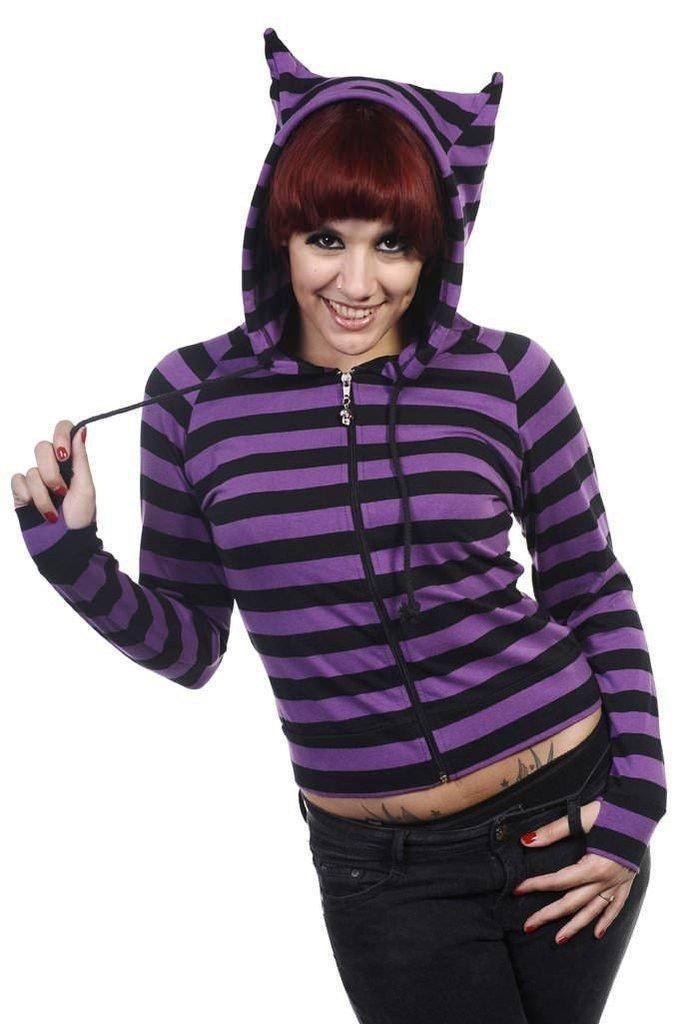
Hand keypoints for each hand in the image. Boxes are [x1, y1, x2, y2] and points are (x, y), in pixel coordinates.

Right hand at [11, 420, 95, 528]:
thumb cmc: (80, 519)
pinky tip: (37, 510)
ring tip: (53, 512)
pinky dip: (28, 496)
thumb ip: (80, 459)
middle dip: (52, 473)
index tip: (64, 454)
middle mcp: (52, 467)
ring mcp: (35, 480)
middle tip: (61, 492)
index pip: (62, 431)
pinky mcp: (21, 493)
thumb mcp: (85, 488)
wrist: (64, 546)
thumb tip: (81, 429)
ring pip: (31, 470)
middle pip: (42, 447)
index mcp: (71, 463)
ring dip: (44, 494)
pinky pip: (17, 481)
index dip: (60, 436)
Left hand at [512, 798, 635, 943]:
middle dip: (549, 915)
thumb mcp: (581, 818)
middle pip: (572, 902)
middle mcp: (606, 880)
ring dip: (575, 926)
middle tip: (528, 925)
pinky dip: (606, 920)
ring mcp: (617, 883)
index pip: (559, 881)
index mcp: (594, 866)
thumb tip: (527, 841)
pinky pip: (616, 906)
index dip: (536, 885)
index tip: (518, 890)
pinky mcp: (626, 881)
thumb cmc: (611, 812)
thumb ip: (554, 831)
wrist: (641, 810)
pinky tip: (597, 933)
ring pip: (593, 911)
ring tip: (558, 940)